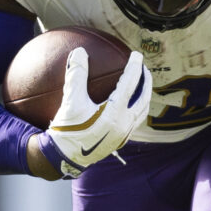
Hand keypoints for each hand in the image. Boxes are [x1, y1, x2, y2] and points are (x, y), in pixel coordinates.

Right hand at [38, 48, 151, 177]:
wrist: (63, 159)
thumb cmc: (66, 130)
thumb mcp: (69, 101)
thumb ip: (76, 75)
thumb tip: (79, 51)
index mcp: (114, 113)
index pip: (130, 84)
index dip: (135, 67)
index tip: (136, 54)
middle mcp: (124, 124)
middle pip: (143, 98)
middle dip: (146, 81)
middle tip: (144, 67)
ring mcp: (124, 134)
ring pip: (142, 111)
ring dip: (144, 95)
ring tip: (142, 84)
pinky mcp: (120, 141)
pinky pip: (135, 120)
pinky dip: (136, 107)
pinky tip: (129, 102)